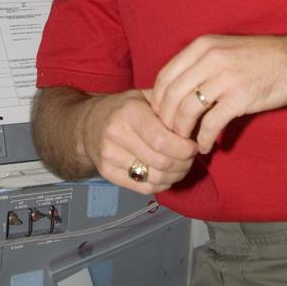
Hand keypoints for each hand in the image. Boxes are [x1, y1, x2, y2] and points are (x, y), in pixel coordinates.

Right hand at [80, 89, 198, 194]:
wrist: (87, 124)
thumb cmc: (124, 108)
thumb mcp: (144, 97)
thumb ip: (169, 107)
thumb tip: (199, 121)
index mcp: (129, 112)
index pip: (163, 140)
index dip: (184, 148)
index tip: (193, 146)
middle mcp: (116, 134)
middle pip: (162, 162)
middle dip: (184, 163)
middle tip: (191, 157)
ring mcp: (109, 156)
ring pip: (155, 178)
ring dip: (176, 175)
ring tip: (181, 166)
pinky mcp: (107, 173)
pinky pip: (145, 188)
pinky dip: (162, 185)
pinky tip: (167, 175)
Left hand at [150, 35, 286, 154]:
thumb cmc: (262, 58)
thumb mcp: (225, 50)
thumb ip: (200, 65)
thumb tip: (176, 93)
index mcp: (202, 46)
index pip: (164, 76)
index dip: (158, 102)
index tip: (161, 118)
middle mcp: (210, 58)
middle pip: (171, 96)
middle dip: (166, 121)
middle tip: (170, 137)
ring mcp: (225, 77)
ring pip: (186, 111)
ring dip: (182, 133)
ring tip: (186, 144)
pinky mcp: (240, 97)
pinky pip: (211, 124)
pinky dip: (204, 139)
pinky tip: (207, 146)